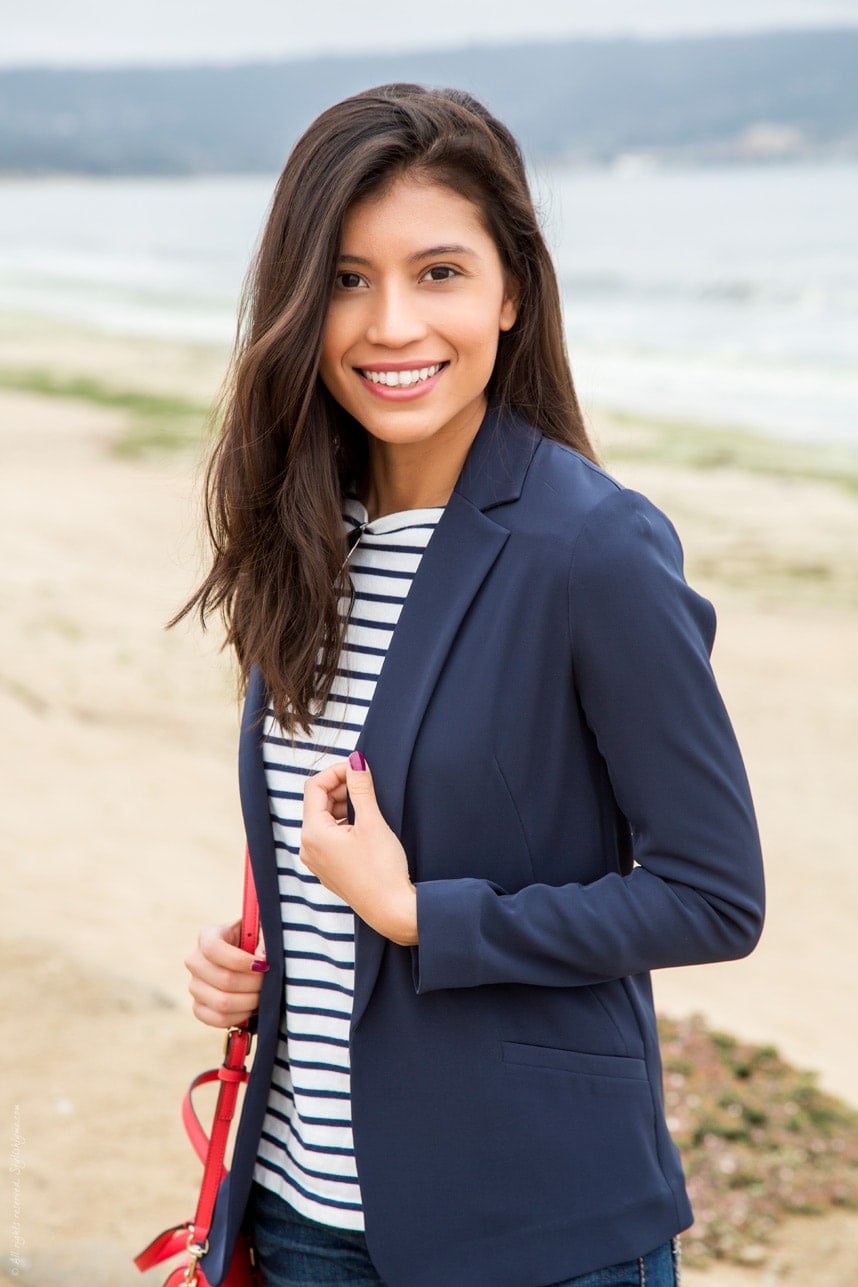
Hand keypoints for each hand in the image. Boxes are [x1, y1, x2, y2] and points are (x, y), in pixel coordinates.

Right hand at [185, 919, 267, 1027]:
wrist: (250, 958)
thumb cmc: (257, 941)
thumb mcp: (262, 932)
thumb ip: (264, 940)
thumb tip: (262, 958)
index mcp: (207, 936)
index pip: (213, 949)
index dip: (240, 960)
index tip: (262, 965)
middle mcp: (195, 961)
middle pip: (223, 979)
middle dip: (253, 984)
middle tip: (269, 982)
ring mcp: (195, 986)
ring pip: (221, 1002)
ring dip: (249, 1002)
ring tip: (263, 995)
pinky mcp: (198, 1007)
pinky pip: (217, 1019)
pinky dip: (239, 1016)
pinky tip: (252, 1007)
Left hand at [301, 753, 417, 945]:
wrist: (391, 910)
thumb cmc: (382, 869)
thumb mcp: (373, 823)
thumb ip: (361, 788)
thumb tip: (355, 761)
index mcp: (313, 833)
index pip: (314, 787)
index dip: (336, 771)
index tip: (359, 768)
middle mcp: (308, 847)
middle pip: (317, 803)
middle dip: (341, 788)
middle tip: (367, 784)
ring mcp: (317, 860)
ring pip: (324, 819)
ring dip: (344, 806)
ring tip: (370, 806)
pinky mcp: (329, 869)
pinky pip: (329, 837)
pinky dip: (344, 824)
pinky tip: (366, 826)